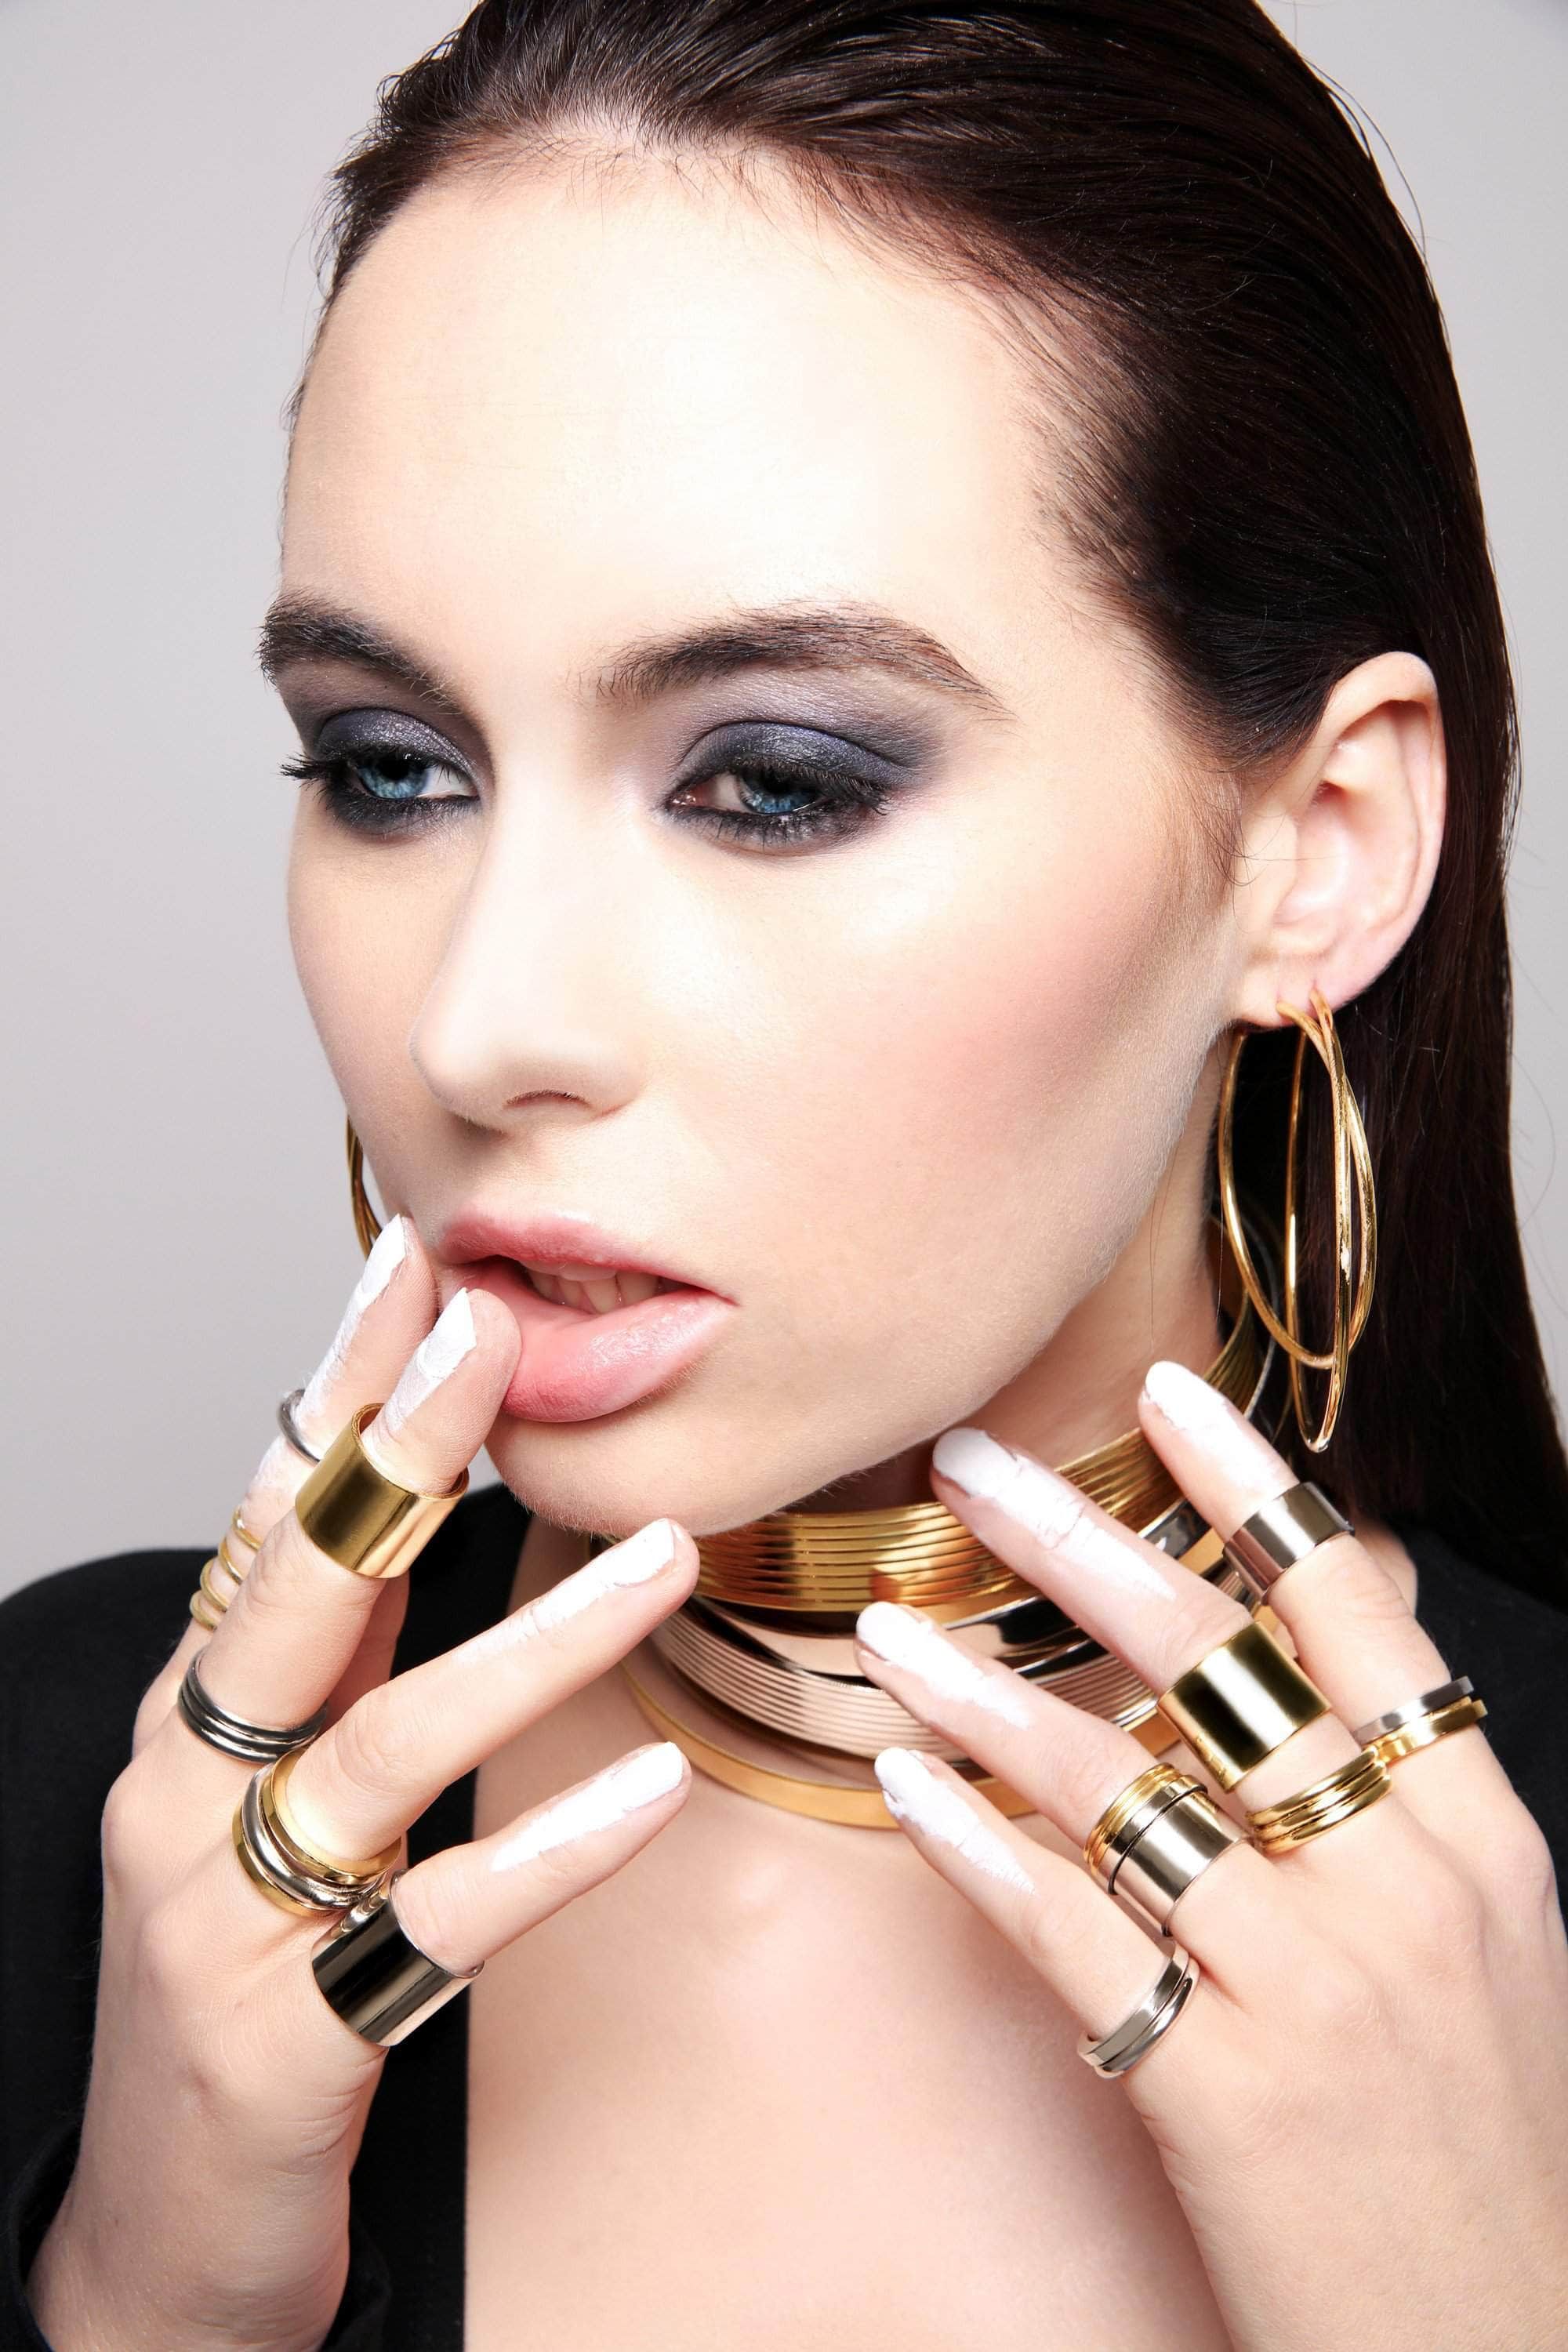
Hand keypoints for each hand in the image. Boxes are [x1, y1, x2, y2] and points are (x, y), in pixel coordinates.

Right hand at [28, 1217, 697, 2351]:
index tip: (417, 1267)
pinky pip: (442, 1926)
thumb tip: (420, 1511)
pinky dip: (555, 1854)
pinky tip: (656, 1796)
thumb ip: (338, 1668)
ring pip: (390, 1740)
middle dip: (400, 1445)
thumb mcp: (269, 1803)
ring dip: (535, 1640)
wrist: (154, 2240)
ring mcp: (224, 1913)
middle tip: (497, 1326)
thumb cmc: (233, 1990)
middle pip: (302, 1585)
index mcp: (196, 1716)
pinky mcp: (285, 2037)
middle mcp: (189, 1789)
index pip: (274, 1515)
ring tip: (664, 1557)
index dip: (343, 1387)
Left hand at [851, 1360, 1567, 2351]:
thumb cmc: (1489, 2145)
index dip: (1252, 1488)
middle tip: (970, 1465)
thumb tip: (1333, 1640)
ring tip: (890, 1626)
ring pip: (1121, 1783)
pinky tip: (907, 1789)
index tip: (1163, 1393)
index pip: (1354, 1610)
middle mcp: (1402, 1883)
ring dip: (986, 1691)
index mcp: (1477, 1834)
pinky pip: (1075, 1931)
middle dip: (1077, 1544)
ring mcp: (1314, 1983)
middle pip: (1215, 1661)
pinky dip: (980, 1849)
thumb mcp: (1494, 1944)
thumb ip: (1408, 1794)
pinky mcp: (1227, 2089)